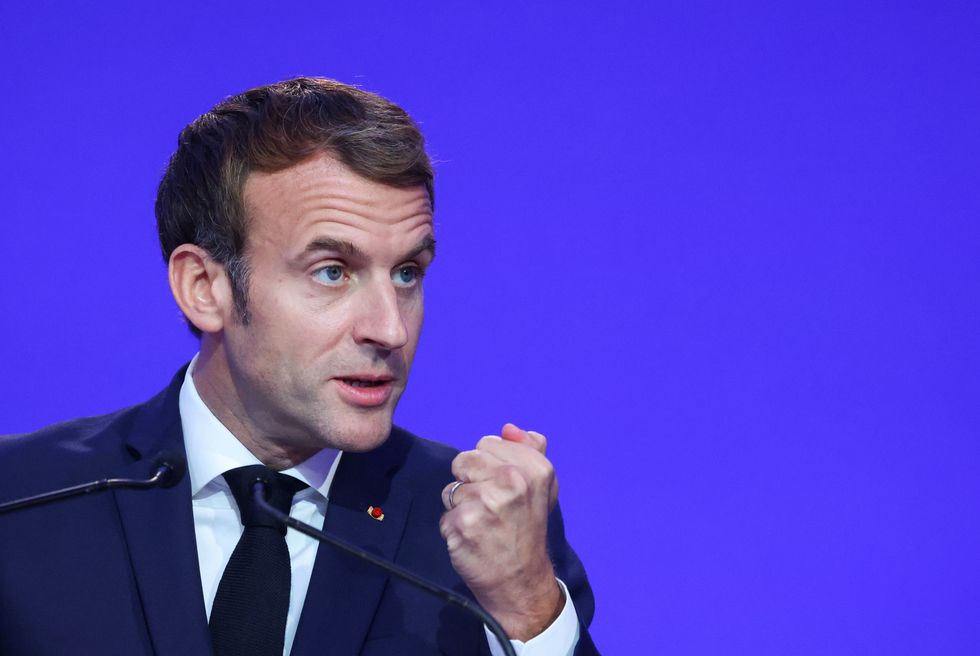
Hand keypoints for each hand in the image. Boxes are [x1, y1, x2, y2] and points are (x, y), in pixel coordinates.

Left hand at [440, 423, 563, 640]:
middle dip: (472, 482)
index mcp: (534, 467)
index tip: (505, 488)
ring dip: (461, 506)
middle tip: (492, 508)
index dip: (490, 466)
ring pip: (452, 487)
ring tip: (483, 524)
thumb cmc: (527, 528)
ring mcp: (486, 503)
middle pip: (464, 460)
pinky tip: (472, 539)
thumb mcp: (542, 486)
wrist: (521, 580)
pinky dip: (454, 527)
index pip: (486, 442)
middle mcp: (512, 481)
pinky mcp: (462, 524)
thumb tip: (508, 428)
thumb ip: (528, 450)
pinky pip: (445, 513)